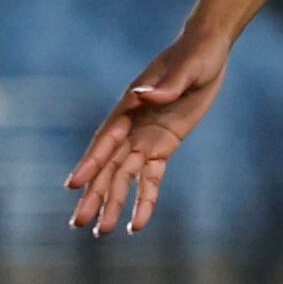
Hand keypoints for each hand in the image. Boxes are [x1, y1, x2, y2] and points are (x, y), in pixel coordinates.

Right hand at [63, 30, 229, 237]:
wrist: (207, 51)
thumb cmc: (195, 55)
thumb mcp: (187, 67)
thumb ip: (168, 83)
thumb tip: (145, 95)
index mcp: (130, 106)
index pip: (106, 139)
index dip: (92, 162)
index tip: (75, 184)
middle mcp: (132, 125)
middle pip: (109, 165)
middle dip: (95, 193)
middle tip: (79, 222)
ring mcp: (146, 137)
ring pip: (124, 176)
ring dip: (113, 202)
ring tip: (100, 232)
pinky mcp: (164, 145)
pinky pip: (152, 176)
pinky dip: (145, 198)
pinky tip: (136, 222)